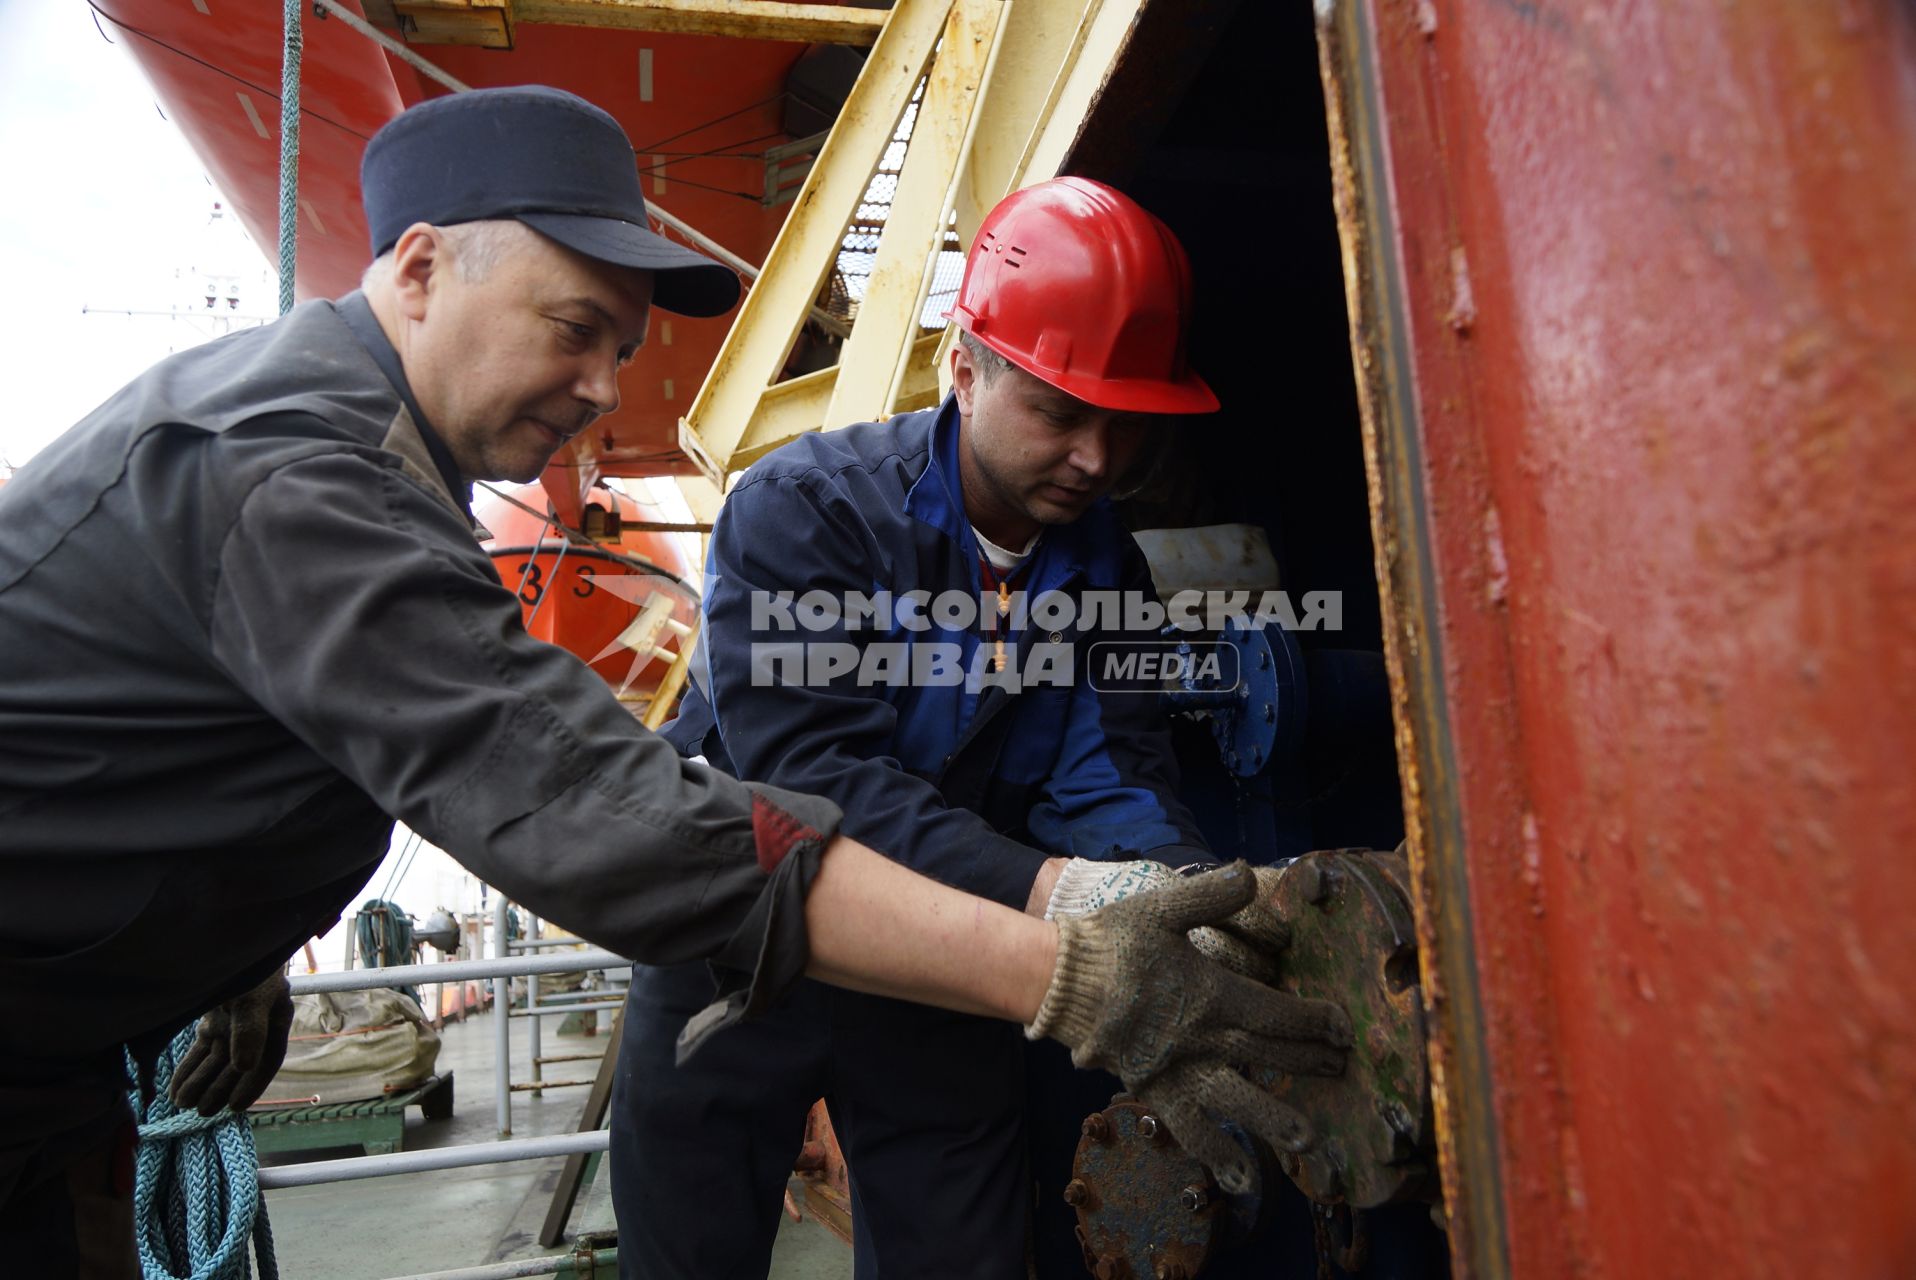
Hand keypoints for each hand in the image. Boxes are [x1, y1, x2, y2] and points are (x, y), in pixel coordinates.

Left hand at [169, 970, 294, 1115]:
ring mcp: (232, 1024)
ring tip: (181, 1103)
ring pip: (216, 1060)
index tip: (234, 1107)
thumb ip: (250, 1030)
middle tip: (199, 1111)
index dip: (252, 1085)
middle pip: (237, 1065)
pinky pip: (201, 1050)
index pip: (268, 1059)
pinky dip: (189, 1068)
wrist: (224, 940)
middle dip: (218, 1088)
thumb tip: (245, 1066)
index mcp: (275, 1019)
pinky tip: (175, 1087)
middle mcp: (256, 1026)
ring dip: (200, 1082)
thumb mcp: (251, 996)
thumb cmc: (246, 967)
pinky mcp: (212, 1021)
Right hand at [1027, 863, 1350, 1192]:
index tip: (1340, 1027)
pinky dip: (1213, 1152)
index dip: (1312, 1020)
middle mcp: (1200, 1038)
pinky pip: (1187, 1127)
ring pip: (1236, 1100)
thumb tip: (1247, 871)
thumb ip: (1210, 894)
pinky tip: (1238, 1176)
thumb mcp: (1162, 907)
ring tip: (1308, 1140)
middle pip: (1267, 1054)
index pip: (1275, 1012)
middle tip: (1341, 1069)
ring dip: (1274, 1119)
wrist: (1059, 981)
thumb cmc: (1114, 941)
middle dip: (1309, 1062)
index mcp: (1208, 993)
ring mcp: (1177, 1070)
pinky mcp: (1153, 1089)